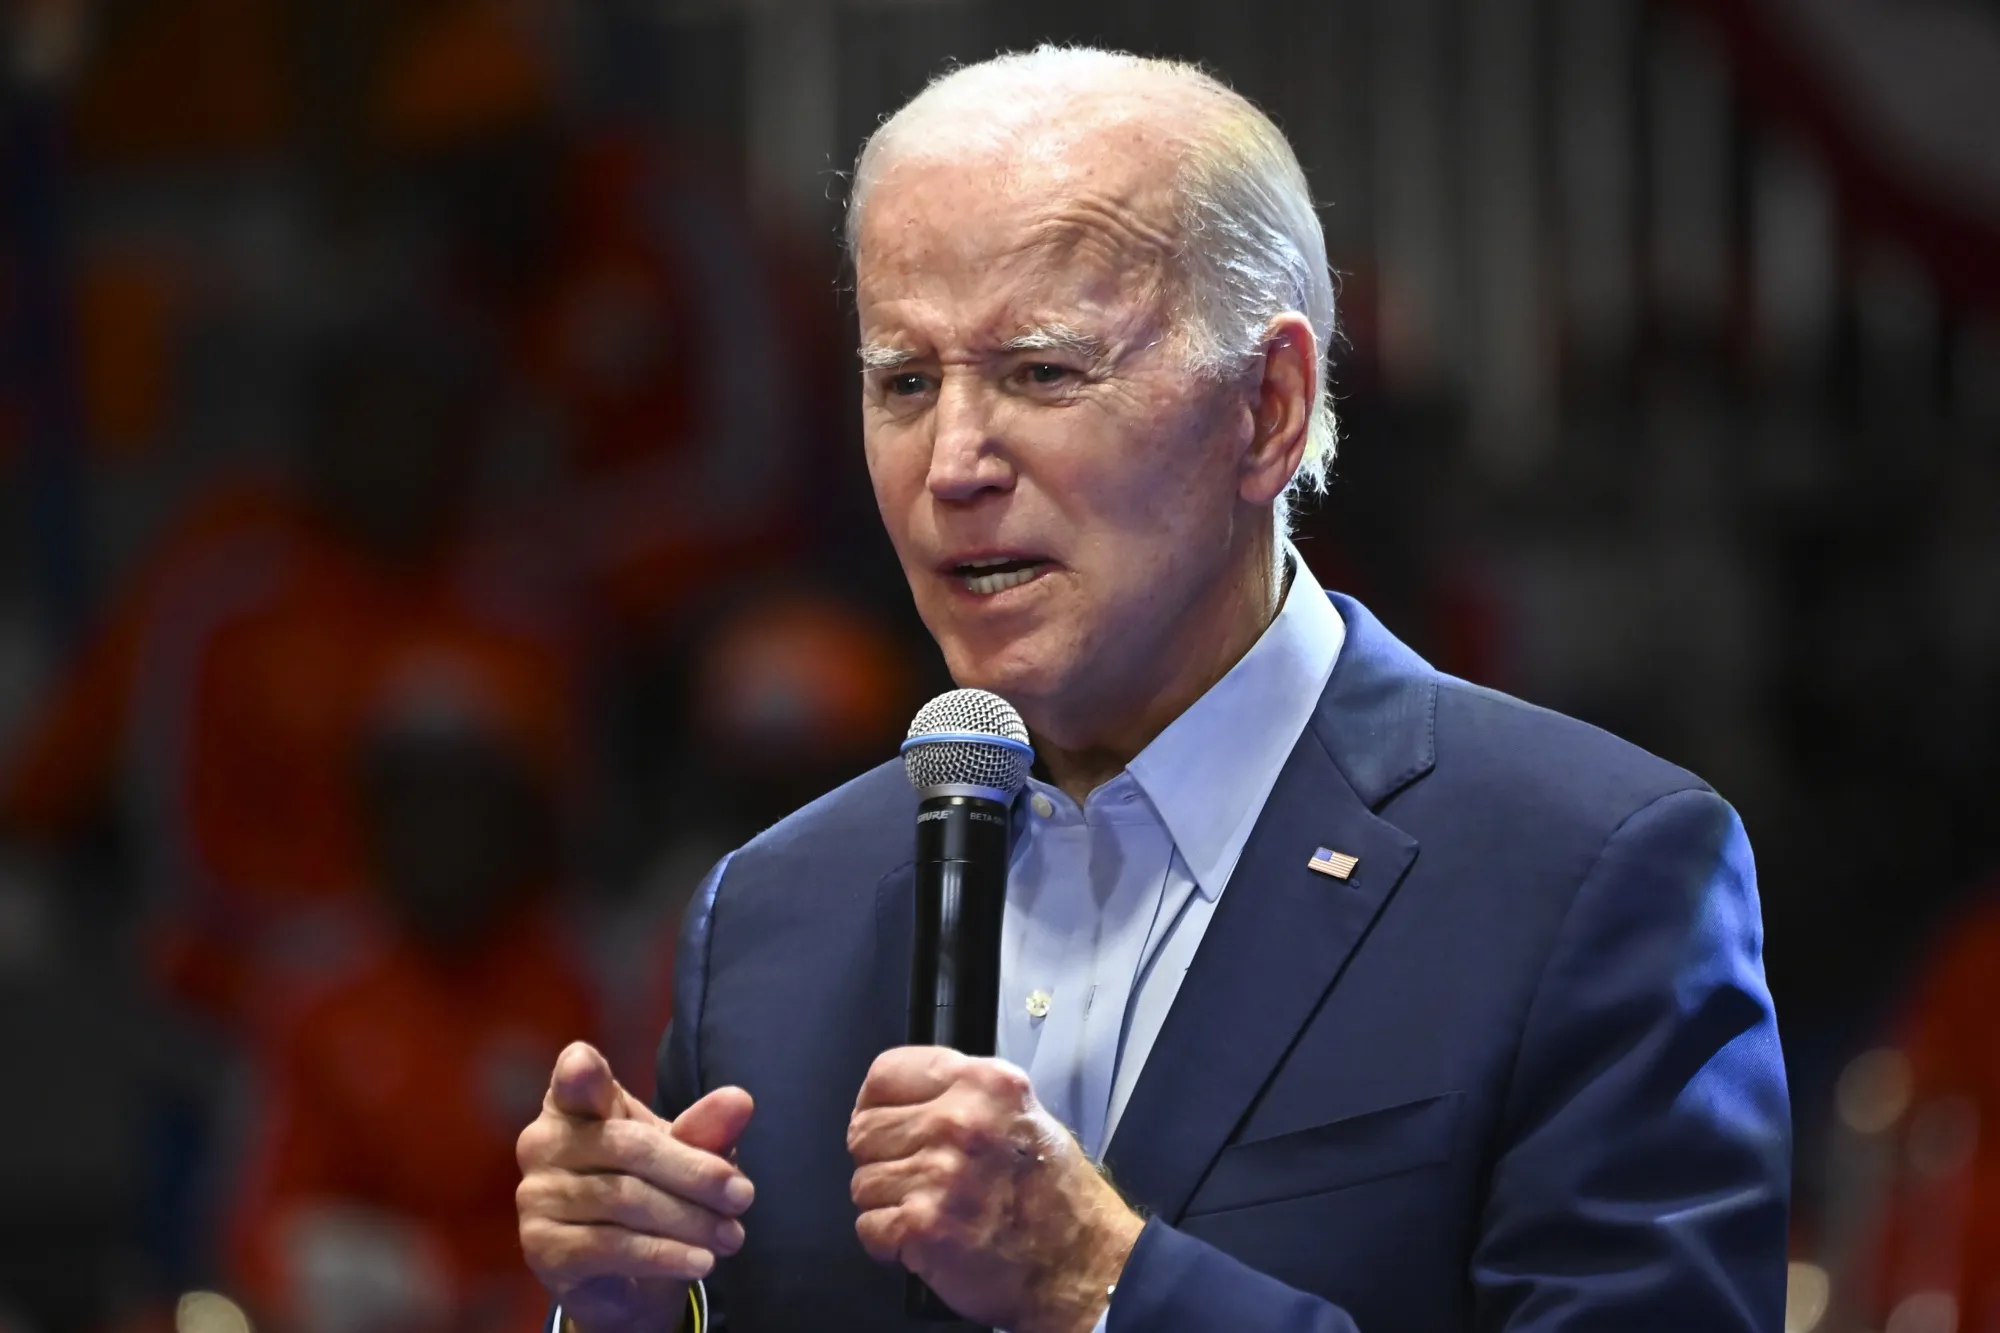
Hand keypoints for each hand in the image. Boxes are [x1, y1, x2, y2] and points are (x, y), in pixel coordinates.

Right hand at [517, 1042, 755, 1332]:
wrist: (625, 1277)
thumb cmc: (652, 1192)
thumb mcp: (685, 1156)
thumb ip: (705, 1129)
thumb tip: (740, 1100)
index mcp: (574, 1105)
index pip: (575, 1079)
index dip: (578, 1072)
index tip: (583, 1066)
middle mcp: (543, 1142)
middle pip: (628, 1146)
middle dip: (695, 1172)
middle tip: (743, 1196)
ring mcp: (537, 1196)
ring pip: (624, 1199)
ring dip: (689, 1220)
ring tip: (732, 1236)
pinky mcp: (543, 1248)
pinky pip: (611, 1247)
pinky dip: (664, 1255)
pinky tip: (700, 1261)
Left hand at [847, 1047, 1142, 1332]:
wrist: (1082, 1265)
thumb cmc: (1056, 1198)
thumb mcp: (1021, 1114)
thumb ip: (964, 1097)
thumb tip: (905, 1100)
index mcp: (984, 1083)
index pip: (886, 1073)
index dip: (876, 1104)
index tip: (884, 1122)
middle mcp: (960, 1121)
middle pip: (863, 1130)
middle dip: (881, 1159)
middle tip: (914, 1177)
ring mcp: (939, 1173)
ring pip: (863, 1182)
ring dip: (888, 1203)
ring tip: (931, 1210)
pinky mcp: (924, 1225)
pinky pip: (869, 1227)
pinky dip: (889, 1242)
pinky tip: (926, 1238)